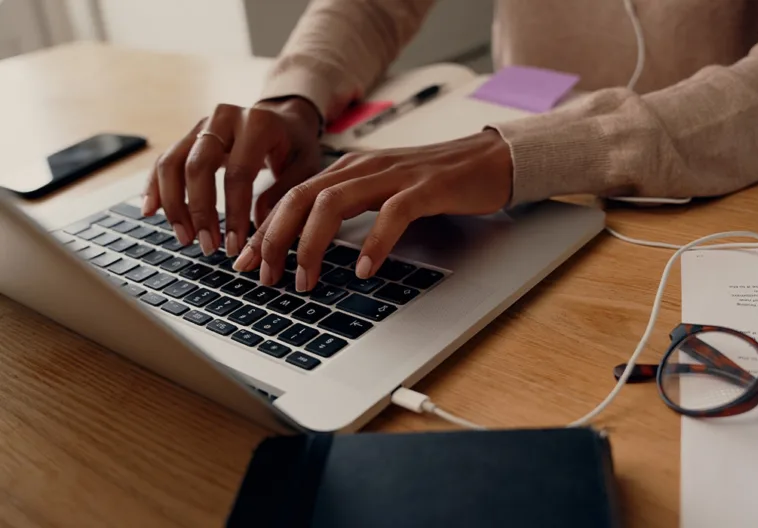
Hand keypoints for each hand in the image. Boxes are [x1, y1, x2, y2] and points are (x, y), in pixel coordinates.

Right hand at [142, 97, 322, 255]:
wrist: (286, 119)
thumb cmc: (297, 147)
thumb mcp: (306, 168)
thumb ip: (284, 195)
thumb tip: (257, 230)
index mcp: (258, 124)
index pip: (238, 173)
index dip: (233, 213)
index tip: (233, 246)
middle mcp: (225, 118)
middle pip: (197, 166)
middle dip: (199, 211)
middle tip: (207, 246)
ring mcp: (203, 124)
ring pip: (172, 163)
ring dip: (174, 204)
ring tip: (185, 238)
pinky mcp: (190, 135)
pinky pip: (165, 161)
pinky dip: (155, 187)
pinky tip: (151, 211)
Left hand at [233, 130, 513, 290]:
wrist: (488, 160)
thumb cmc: (433, 181)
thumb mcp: (380, 192)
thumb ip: (348, 208)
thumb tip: (311, 243)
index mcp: (348, 169)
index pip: (292, 197)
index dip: (264, 230)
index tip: (247, 262)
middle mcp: (363, 167)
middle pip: (300, 198)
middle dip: (274, 239)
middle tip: (264, 276)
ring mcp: (393, 175)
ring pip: (333, 204)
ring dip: (312, 245)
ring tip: (305, 280)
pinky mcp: (425, 188)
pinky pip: (392, 214)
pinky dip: (373, 243)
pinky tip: (363, 269)